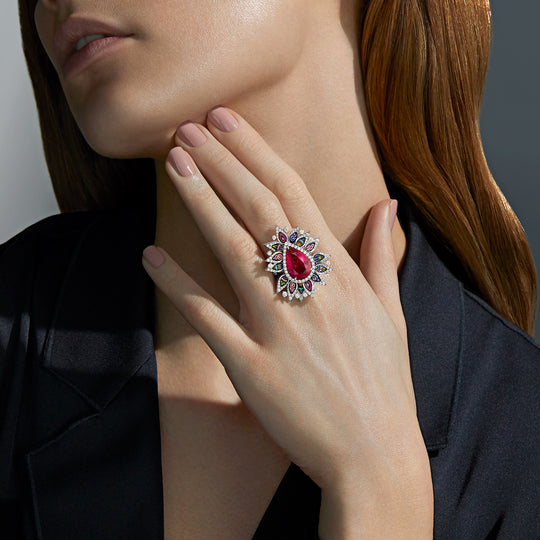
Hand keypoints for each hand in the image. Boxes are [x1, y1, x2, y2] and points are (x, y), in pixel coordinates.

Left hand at [142, 106, 432, 531]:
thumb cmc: (385, 384)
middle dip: (221, 163)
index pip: (294, 195)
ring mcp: (277, 327)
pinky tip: (151, 255)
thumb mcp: (393, 314)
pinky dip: (177, 283)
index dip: (257, 154)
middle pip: (258, 210)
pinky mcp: (251, 365)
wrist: (374, 455)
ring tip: (173, 164)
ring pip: (231, 250)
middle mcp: (308, 291)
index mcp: (342, 275)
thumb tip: (385, 207)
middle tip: (188, 129)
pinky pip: (207, 317)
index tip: (229, 123)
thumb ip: (383, 256)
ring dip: (200, 202)